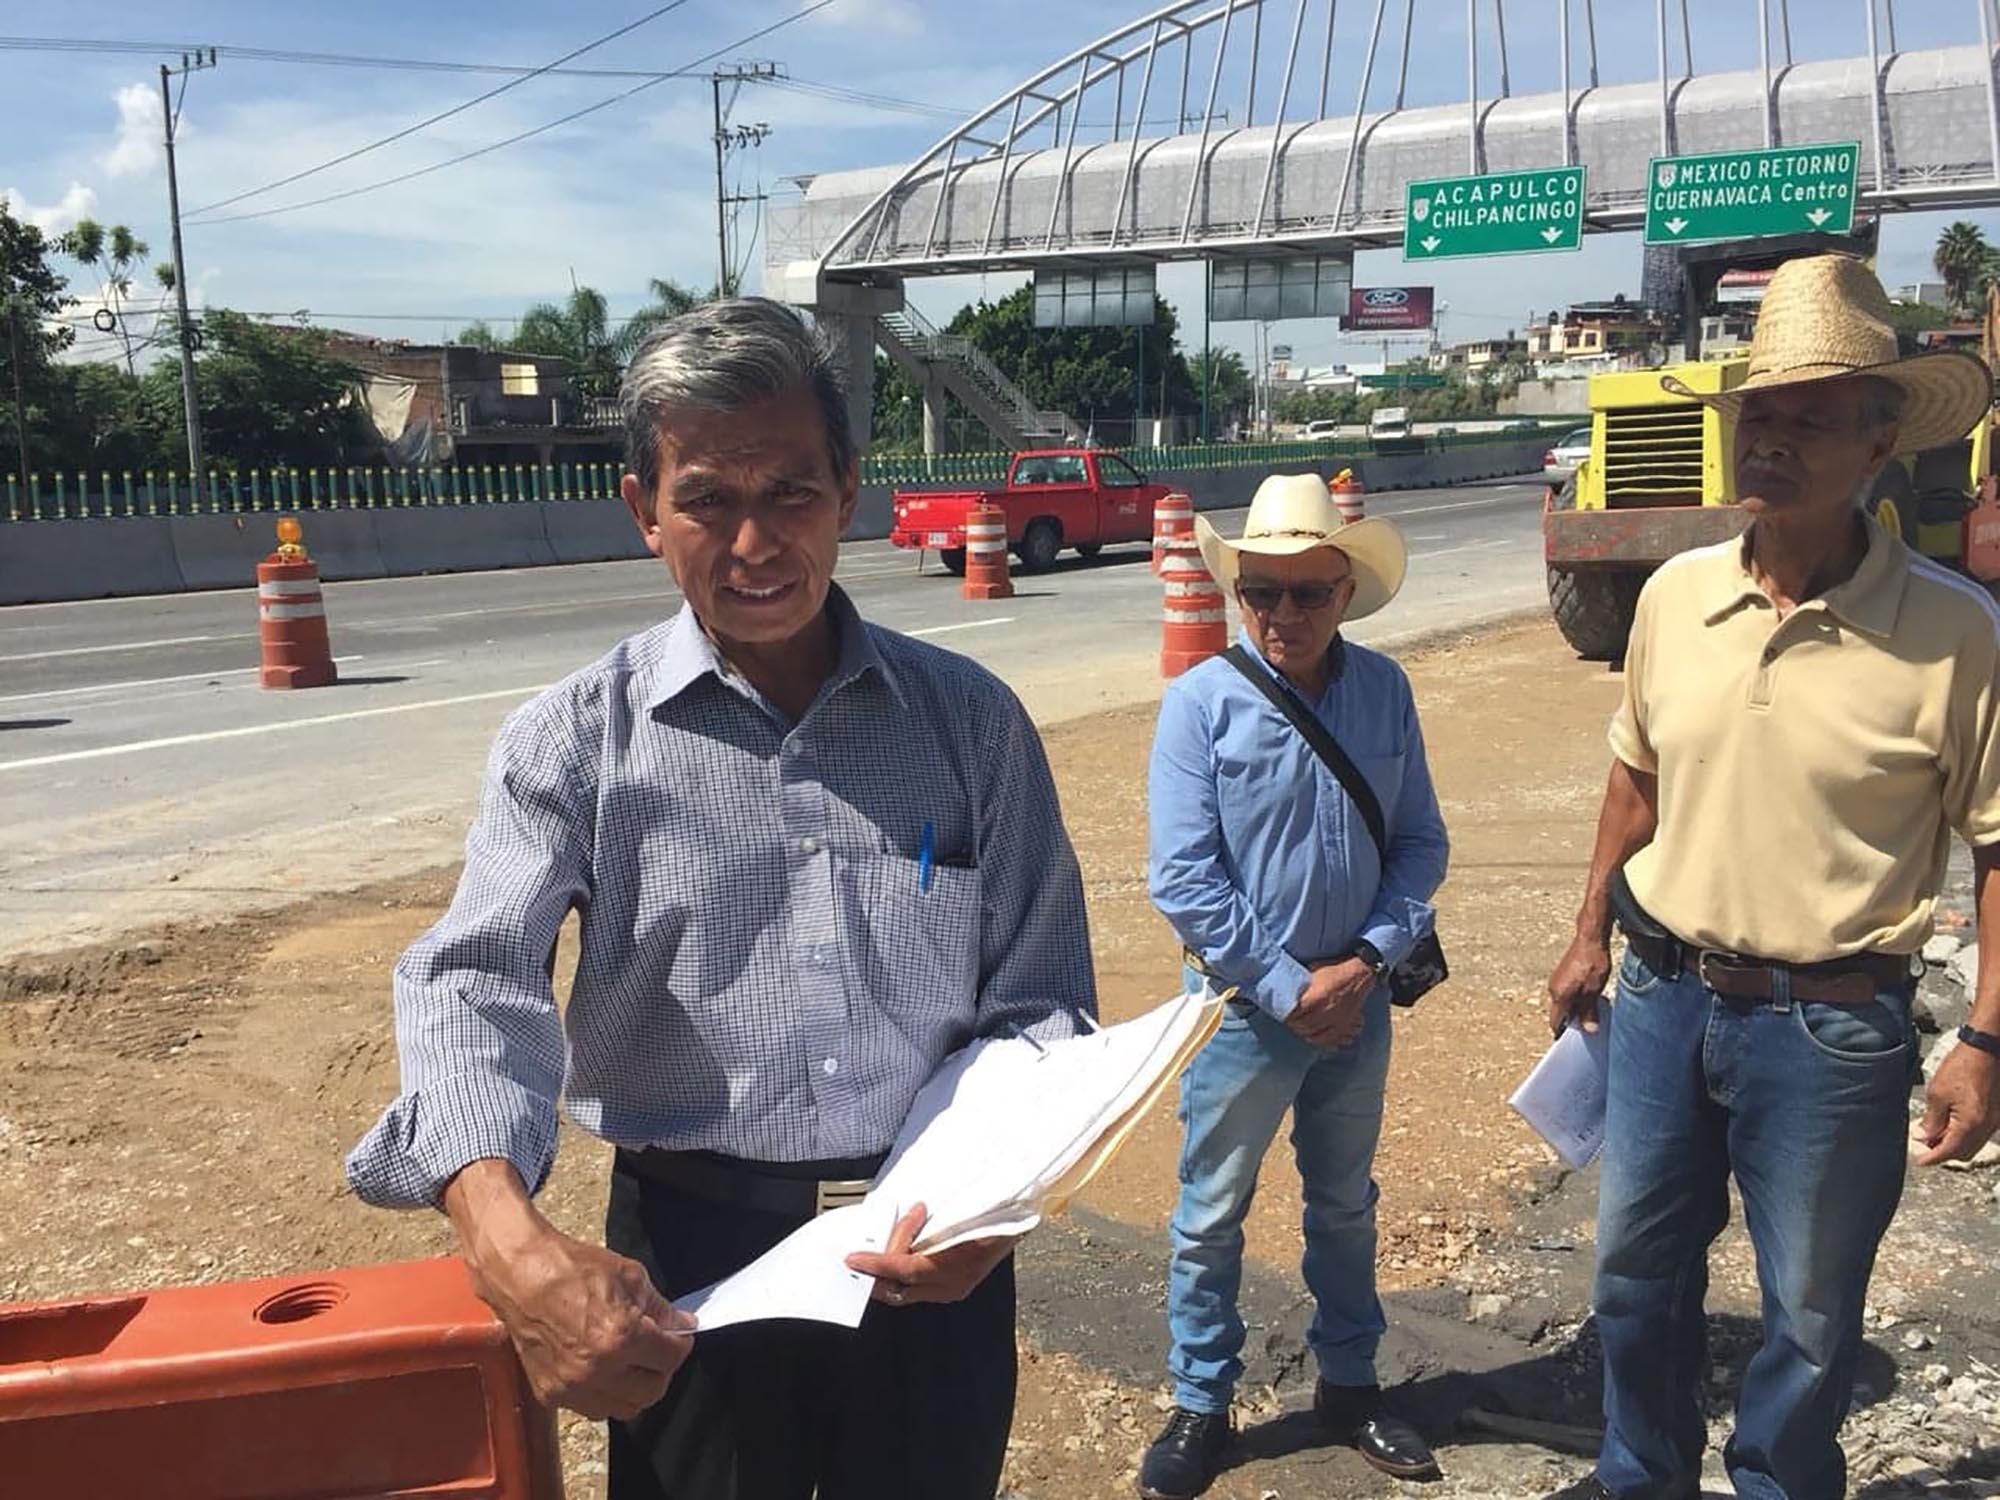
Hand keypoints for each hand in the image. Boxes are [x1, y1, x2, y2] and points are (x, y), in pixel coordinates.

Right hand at [466, 1218, 695, 1419]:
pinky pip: (593, 1408)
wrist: (521, 1275)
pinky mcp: (551, 1394)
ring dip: (636, 1387)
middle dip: (662, 1368)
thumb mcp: (630, 1276)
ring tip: (633, 1362)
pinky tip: (605, 1369)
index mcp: (621, 1337)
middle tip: (658, 1349)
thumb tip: (682, 1325)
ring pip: (624, 1408)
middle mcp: (597, 1370)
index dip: (680, 1344)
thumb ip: (660, 1308)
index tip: (679, 1335)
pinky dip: (606, 1394)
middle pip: (652, 1391)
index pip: (671, 1358)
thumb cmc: (572, 1268)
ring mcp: (572, 1387)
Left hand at [845, 1203, 1013, 1305]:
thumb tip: (908, 1214)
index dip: (879, 1263)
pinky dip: (899, 1275)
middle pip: (901, 1286)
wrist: (1020, 1217)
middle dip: (876, 1272)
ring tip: (875, 1252)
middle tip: (859, 1255)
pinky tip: (893, 1258)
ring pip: (905, 1291)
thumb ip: (934, 1221)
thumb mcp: (965, 1211)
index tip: (854, 1258)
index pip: (909, 1268)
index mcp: (961, 1263)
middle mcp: (956, 1283)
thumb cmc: (994, 1209)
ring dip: (886, 1274)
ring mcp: (954, 1289)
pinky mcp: (952, 1289)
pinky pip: (915, 1288)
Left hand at [1287, 958, 1373, 1048]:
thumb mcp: (1313, 973)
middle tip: (1290, 1023)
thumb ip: (1302, 985)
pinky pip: (1331, 1038)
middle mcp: (1326, 1011)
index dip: (1288, 1015)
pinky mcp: (1345, 1024)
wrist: (1359, 975)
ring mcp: (1336, 1020)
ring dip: (1306, 1034)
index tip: (1283, 1014)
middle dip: (1295, 1026)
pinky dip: (1322, 1040)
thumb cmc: (1334, 972)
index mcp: (1315, 998)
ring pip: (1316, 1034)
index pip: (1296, 1014)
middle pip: (1305, 1026)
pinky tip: (1315, 1038)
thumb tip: (1288, 990)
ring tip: (1300, 1030)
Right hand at [1547, 935, 1610, 1036]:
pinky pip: (1566, 993)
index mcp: (1560, 996)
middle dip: (1571, 1022)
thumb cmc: (1592, 964)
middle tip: (1587, 1029)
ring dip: (1574, 1009)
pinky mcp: (1562, 974)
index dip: (1561, 1033)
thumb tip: (1588, 1030)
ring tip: (1591, 1013)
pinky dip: (1575, 999)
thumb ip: (1589, 1012)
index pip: (1556, 1022)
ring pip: (1563, 1002)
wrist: (1590, 940)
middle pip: (1559, 1013)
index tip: (1568, 1043)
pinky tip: (1588, 997)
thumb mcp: (1594, 992)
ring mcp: (1556, 981)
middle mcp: (1553, 989)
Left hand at [1914, 1040, 1999, 1166]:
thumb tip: (1924, 1137)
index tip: (1920, 1161)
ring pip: (1973, 1144)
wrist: (1987, 1050)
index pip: (1949, 1151)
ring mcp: (1995, 1121)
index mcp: (1971, 1124)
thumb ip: (1932, 1120)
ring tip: (1935, 1132)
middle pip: (1964, 1152)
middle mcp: (1987, 1127)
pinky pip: (1981, 1132)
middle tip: (1925, 1144)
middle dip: (1944, 1152)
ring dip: (1955, 1143)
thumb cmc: (1962, 1067)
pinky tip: (1950, 1123)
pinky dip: (1965, 1133)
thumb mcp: (1937, 1094)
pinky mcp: (1997, 1113)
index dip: (1933, 1157)